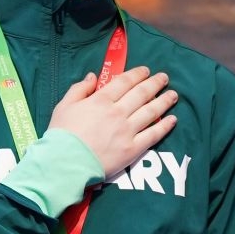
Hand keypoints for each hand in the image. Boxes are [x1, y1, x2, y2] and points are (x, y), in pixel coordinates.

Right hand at [48, 65, 177, 181]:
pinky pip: (153, 135)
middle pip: (141, 93)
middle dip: (155, 83)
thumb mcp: (64, 106)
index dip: (137, 74)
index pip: (124, 82)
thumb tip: (93, 76)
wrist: (65, 163)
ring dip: (164, 101)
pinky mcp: (133, 149)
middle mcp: (117, 112)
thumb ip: (79, 89)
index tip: (146, 70)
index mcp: (101, 100)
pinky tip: (172, 119)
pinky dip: (164, 126)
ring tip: (173, 95)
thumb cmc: (61, 135)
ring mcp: (127, 130)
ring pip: (151, 111)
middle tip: (164, 78)